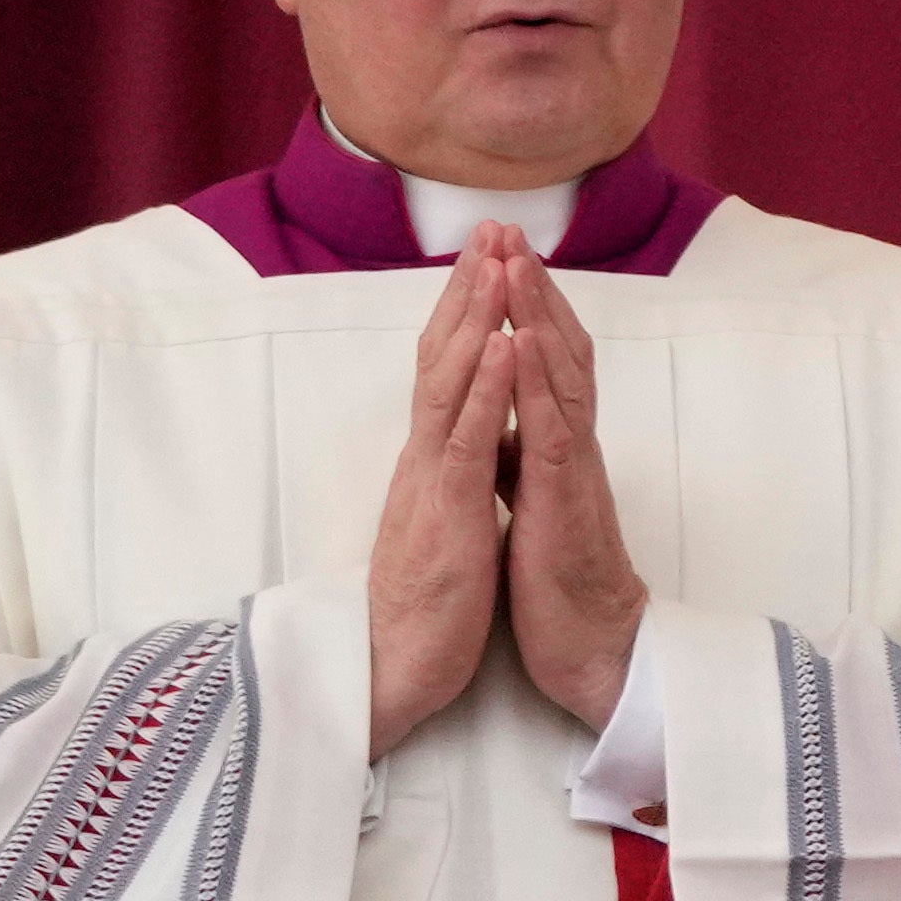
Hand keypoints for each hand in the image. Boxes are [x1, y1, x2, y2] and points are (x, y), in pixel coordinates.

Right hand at [366, 258, 513, 756]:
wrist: (391, 669)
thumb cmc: (424, 603)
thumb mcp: (443, 523)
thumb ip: (448, 478)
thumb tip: (458, 443)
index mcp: (429, 463)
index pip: (444, 373)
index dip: (463, 316)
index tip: (484, 261)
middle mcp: (424, 460)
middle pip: (441, 359)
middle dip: (466, 294)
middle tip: (487, 230)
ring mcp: (432, 482)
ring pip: (451, 385)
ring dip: (477, 321)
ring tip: (497, 263)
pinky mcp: (448, 513)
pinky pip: (468, 440)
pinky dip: (490, 389)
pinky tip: (510, 345)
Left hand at [486, 240, 645, 731]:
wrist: (593, 647)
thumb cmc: (559, 580)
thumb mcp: (531, 502)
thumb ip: (522, 457)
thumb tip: (502, 423)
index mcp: (557, 446)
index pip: (545, 360)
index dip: (528, 306)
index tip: (504, 255)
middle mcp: (571, 444)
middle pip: (559, 348)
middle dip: (533, 288)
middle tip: (510, 230)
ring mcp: (571, 467)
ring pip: (558, 374)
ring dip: (536, 314)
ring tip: (516, 262)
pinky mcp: (563, 498)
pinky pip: (551, 428)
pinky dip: (535, 379)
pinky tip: (522, 339)